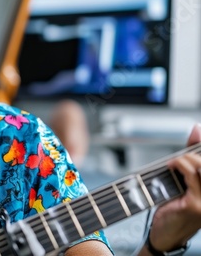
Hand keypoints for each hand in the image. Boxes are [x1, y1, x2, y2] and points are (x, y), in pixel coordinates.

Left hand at [147, 124, 200, 251]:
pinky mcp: (197, 205)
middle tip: (181, 155)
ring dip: (184, 159)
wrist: (165, 234)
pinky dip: (179, 164)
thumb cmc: (175, 207)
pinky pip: (190, 175)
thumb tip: (196, 128)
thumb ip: (191, 156)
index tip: (197, 130)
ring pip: (200, 166)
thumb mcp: (185, 179)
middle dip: (195, 151)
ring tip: (174, 163)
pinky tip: (172, 165)